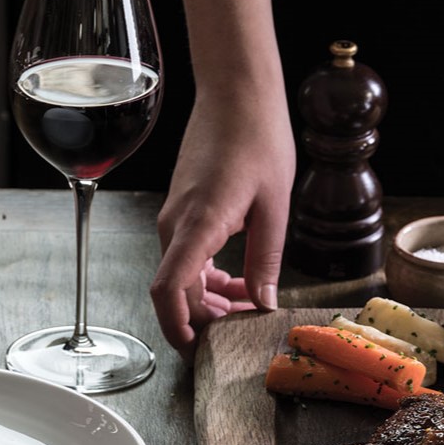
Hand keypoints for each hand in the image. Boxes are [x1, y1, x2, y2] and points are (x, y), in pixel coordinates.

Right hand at [150, 92, 296, 361]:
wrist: (237, 93)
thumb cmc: (258, 139)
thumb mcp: (274, 207)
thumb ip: (267, 260)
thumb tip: (263, 304)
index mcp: (198, 224)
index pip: (168, 288)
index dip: (177, 326)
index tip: (195, 350)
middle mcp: (176, 224)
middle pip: (176, 291)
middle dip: (206, 320)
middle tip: (245, 332)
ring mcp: (176, 216)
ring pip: (182, 276)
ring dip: (211, 299)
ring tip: (249, 309)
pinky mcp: (184, 209)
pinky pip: (188, 256)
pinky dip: (210, 277)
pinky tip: (240, 282)